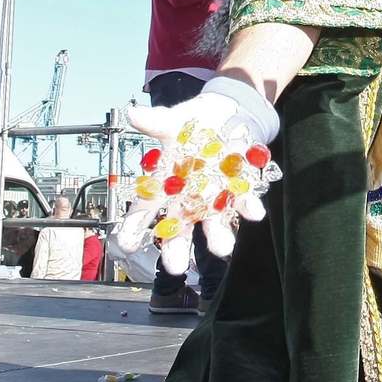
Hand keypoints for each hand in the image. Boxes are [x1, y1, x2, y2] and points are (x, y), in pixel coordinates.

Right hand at [112, 80, 281, 272]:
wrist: (227, 114)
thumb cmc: (192, 122)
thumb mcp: (175, 120)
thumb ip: (157, 122)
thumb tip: (132, 113)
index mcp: (165, 184)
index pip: (144, 210)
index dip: (134, 228)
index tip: (126, 246)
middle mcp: (187, 198)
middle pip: (178, 228)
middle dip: (177, 248)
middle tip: (175, 268)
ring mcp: (214, 197)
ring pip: (213, 224)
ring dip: (218, 237)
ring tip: (222, 249)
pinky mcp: (239, 189)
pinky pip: (244, 202)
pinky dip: (249, 207)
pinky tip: (255, 213)